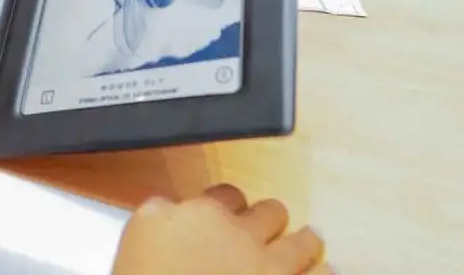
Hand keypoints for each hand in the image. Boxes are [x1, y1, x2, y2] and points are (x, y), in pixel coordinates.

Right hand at [112, 186, 327, 273]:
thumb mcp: (139, 232)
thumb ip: (163, 213)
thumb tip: (174, 208)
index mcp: (203, 214)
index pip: (228, 195)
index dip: (230, 206)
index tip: (228, 216)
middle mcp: (244, 235)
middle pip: (271, 212)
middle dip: (270, 220)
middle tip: (268, 230)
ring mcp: (271, 268)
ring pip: (305, 243)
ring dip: (306, 242)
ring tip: (310, 243)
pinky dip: (323, 274)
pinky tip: (324, 272)